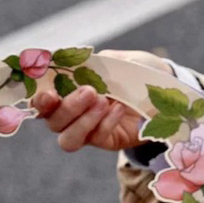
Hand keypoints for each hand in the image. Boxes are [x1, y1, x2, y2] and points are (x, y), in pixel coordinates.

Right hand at [31, 49, 172, 152]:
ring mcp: (89, 131)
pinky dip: (107, 123)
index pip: (42, 102)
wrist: (164, 89)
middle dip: (67, 108)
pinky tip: (120, 109)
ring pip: (69, 139)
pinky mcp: (108, 142)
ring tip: (103, 101)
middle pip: (53, 122)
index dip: (39, 101)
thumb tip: (75, 64)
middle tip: (89, 91)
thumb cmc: (134, 72)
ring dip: (82, 121)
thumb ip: (92, 63)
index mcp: (67, 90)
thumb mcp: (113, 61)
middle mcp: (73, 114)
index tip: (48, 92)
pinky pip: (98, 138)